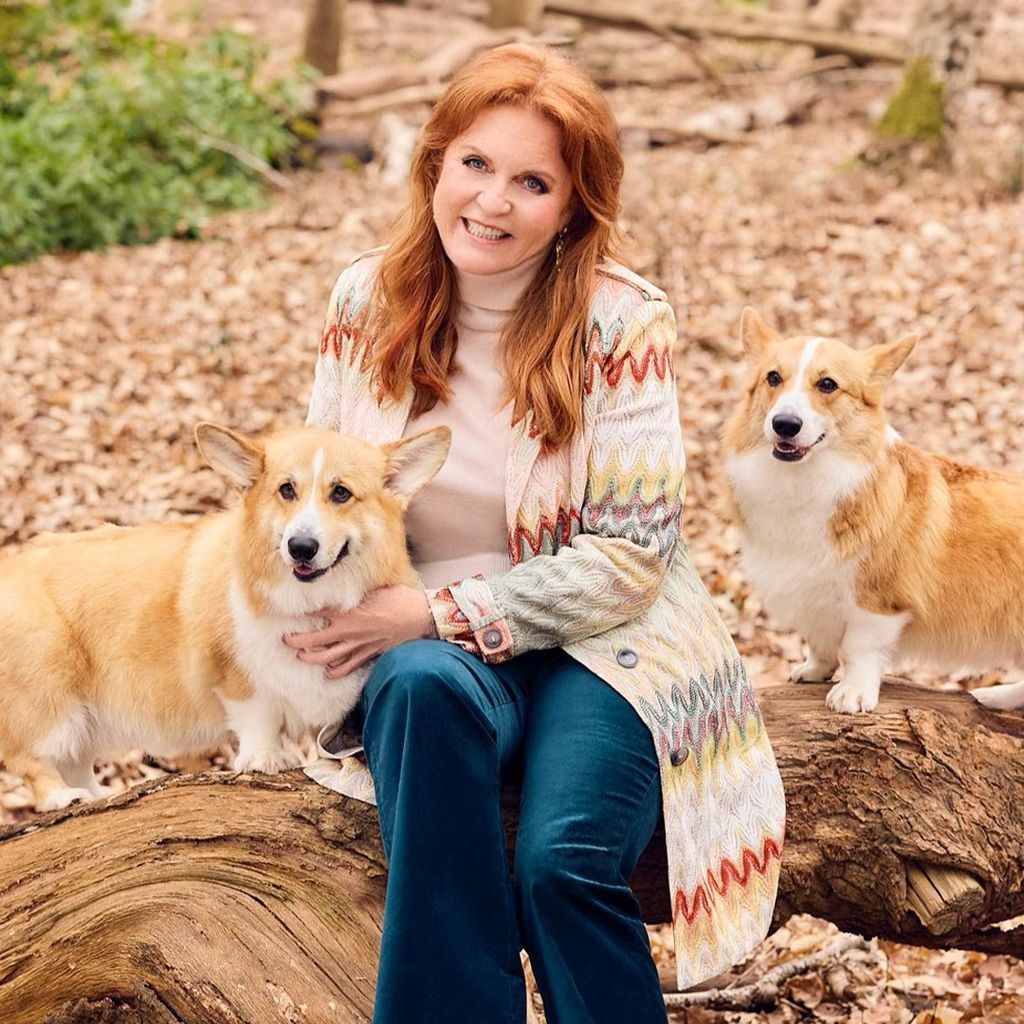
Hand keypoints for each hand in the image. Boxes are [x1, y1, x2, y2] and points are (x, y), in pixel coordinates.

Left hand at [283, 585, 434, 678]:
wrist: (420, 617)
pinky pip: (346, 667)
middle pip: (312, 639)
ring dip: (309, 657)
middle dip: (295, 640)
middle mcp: (348, 630)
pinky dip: (334, 671)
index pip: (317, 611)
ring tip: (300, 655)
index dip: (302, 610)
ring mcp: (356, 645)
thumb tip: (345, 587)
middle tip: (285, 639)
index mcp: (348, 611)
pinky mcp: (367, 655)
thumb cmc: (400, 599)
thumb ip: (357, 591)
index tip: (290, 609)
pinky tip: (328, 671)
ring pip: (325, 657)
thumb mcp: (376, 589)